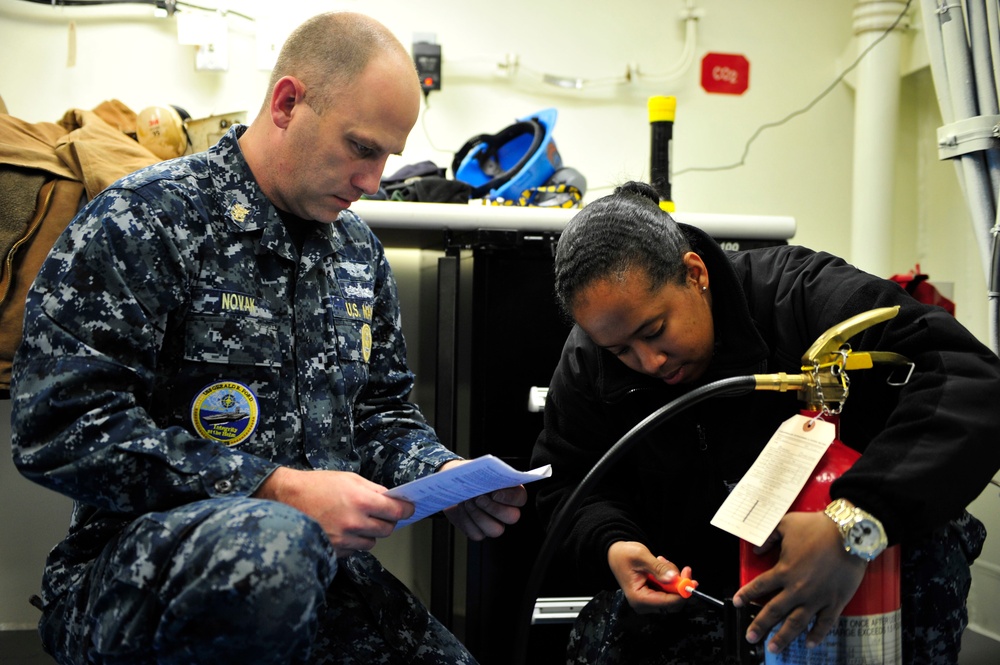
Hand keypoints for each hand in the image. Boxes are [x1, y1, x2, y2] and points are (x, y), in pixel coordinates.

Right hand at [255, 466, 413, 556]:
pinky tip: (342, 529)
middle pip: (387, 530)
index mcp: (360, 500)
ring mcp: (343, 539)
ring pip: (371, 542)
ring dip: (369, 533)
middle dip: (387, 521)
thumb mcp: (349, 478)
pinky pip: (354, 550)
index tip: (408, 509)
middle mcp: (354, 522)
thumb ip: (373, 490)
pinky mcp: (333, 550)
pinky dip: (353, 542)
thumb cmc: (316, 485)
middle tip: (380, 514)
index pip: (396, 512)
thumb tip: (392, 499)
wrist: (286, 499)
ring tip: (355, 520)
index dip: (405, 510)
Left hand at [440, 460, 526, 539]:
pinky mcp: (479, 532)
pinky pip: (477, 534)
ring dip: (479, 516)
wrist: (454, 486)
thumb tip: (489, 478)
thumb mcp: (480, 470)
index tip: (494, 493)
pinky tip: (462, 509)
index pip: (520, 498)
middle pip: (512, 517)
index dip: (510, 498)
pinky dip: (467, 521)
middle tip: (479, 498)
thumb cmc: (471, 476)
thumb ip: (489, 473)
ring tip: (468, 502)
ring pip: (495, 530)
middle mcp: (507, 511)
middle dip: (494, 509)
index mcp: (512, 492)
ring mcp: (494, 523)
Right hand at [608, 541, 692, 613]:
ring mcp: (647, 601)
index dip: (682, 592)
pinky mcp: (650, 596)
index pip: (668, 603)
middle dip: (680, 585)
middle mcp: (643, 604)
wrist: (614, 554)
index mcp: (638, 598)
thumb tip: (673, 578)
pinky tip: (661, 567)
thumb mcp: (641, 556)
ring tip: (662, 562)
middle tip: (684, 569)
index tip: (689, 578)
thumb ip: (658, 568)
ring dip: (673, 579)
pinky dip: (669, 579)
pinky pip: (667, 592)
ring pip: (672, 596)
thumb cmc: (623, 555)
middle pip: (672, 603)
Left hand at [733, 511, 867, 653]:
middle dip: (760, 625)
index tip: (737, 603)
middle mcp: (798, 589)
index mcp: (784, 571)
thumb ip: (768, 537)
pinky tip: (809, 644)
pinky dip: (817, 635)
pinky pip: (825, 623)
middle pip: (774, 611)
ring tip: (773, 648)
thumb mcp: (785, 525)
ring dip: (783, 637)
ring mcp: (817, 598)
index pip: (759, 586)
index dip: (746, 595)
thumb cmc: (817, 527)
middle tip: (750, 637)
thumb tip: (756, 549)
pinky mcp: (835, 602)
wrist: (850, 534)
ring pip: (796, 623)